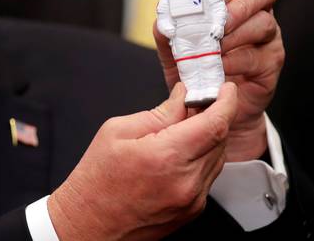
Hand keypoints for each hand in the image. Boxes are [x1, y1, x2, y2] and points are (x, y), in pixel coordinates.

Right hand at [48, 82, 237, 240]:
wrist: (87, 224)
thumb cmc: (95, 181)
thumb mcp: (116, 131)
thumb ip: (157, 113)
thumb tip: (181, 98)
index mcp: (166, 157)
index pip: (215, 124)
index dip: (226, 102)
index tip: (226, 89)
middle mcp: (185, 182)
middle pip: (220, 139)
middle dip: (214, 116)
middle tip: (196, 104)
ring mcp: (191, 200)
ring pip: (217, 158)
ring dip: (207, 139)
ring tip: (181, 130)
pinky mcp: (191, 211)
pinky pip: (207, 176)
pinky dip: (200, 159)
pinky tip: (178, 154)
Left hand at [154, 0, 284, 161]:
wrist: (208, 105)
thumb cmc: (195, 70)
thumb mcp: (174, 49)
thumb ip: (168, 31)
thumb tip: (163, 17)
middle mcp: (256, 12)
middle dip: (238, 3)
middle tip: (218, 22)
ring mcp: (268, 36)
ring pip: (263, 22)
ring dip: (233, 35)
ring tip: (213, 49)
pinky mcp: (272, 61)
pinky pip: (257, 54)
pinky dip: (235, 60)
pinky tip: (220, 67)